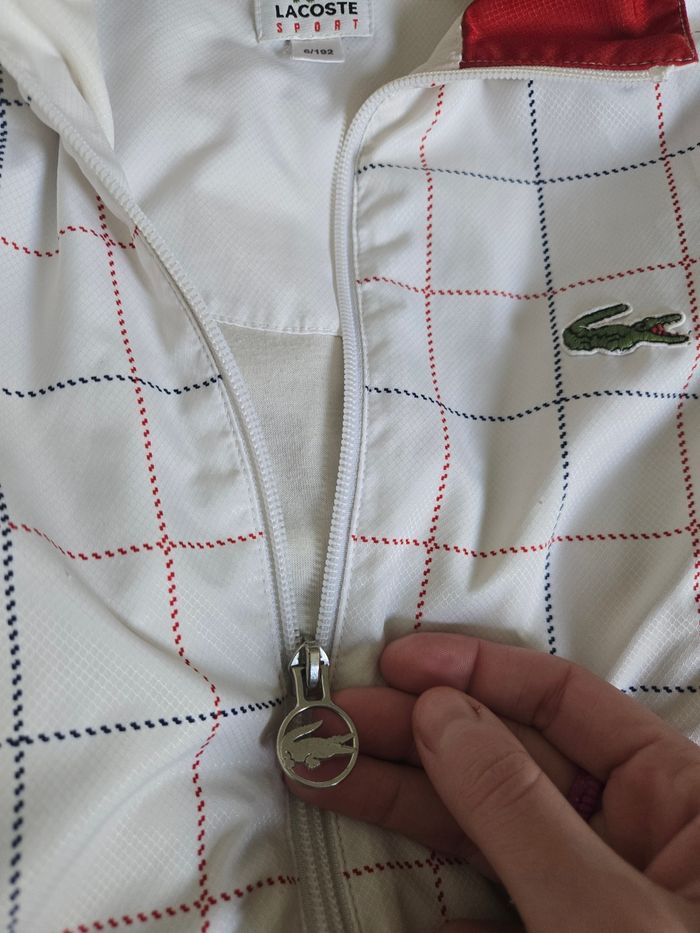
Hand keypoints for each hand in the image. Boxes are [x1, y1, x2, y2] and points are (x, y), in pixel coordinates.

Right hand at [286, 633, 699, 931]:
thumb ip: (520, 808)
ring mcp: (590, 901)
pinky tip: (393, 900)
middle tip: (335, 720)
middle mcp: (636, 840)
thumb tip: (440, 711)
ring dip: (404, 802)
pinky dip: (439, 911)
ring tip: (323, 772)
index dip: (477, 673)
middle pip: (510, 758)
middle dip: (419, 735)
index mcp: (681, 801)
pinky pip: (489, 914)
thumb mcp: (607, 914)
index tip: (396, 665)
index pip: (566, 703)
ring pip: (485, 828)